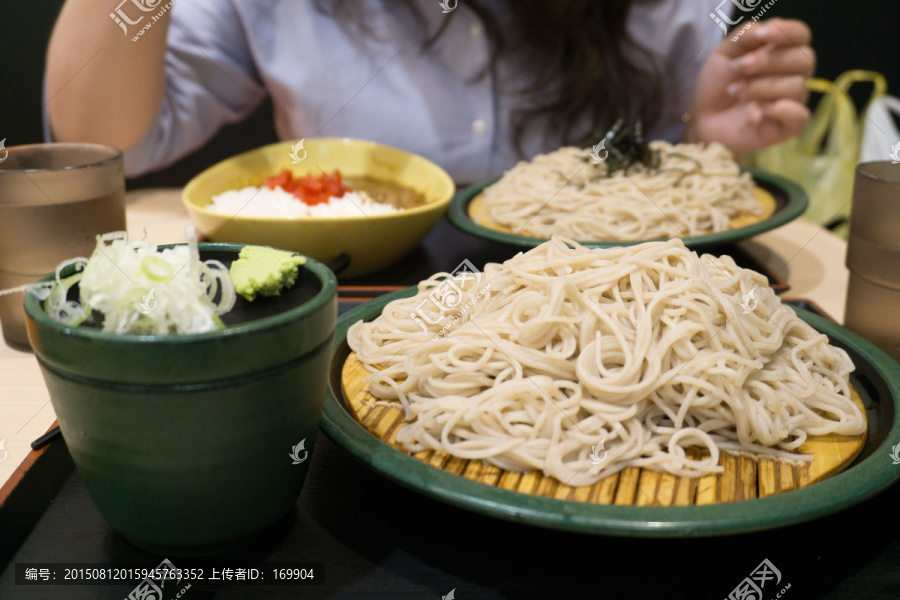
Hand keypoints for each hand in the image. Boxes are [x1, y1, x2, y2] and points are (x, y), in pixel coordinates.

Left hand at [684, 18, 815, 157]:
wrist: (703, 117)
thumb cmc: (718, 84)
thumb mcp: (725, 53)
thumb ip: (745, 36)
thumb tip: (765, 29)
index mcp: (783, 51)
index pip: (801, 35)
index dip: (787, 32)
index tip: (762, 35)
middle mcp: (794, 75)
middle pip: (804, 59)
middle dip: (769, 61)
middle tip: (740, 67)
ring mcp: (793, 100)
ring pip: (796, 86)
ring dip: (760, 88)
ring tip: (735, 92)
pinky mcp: (788, 126)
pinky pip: (800, 115)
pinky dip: (778, 110)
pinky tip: (754, 112)